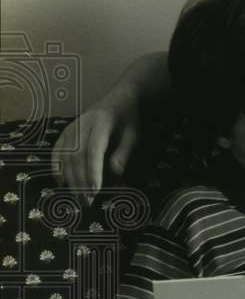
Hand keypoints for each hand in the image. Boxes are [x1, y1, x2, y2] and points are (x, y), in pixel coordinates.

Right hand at [52, 86, 140, 202]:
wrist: (120, 97)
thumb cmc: (129, 118)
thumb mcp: (134, 134)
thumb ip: (124, 151)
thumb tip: (115, 172)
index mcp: (101, 123)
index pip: (93, 151)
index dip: (93, 172)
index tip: (94, 190)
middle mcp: (82, 124)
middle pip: (77, 156)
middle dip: (80, 180)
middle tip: (87, 201)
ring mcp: (71, 127)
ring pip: (65, 156)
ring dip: (70, 178)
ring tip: (77, 197)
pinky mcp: (66, 131)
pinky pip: (57, 150)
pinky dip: (56, 167)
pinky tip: (60, 182)